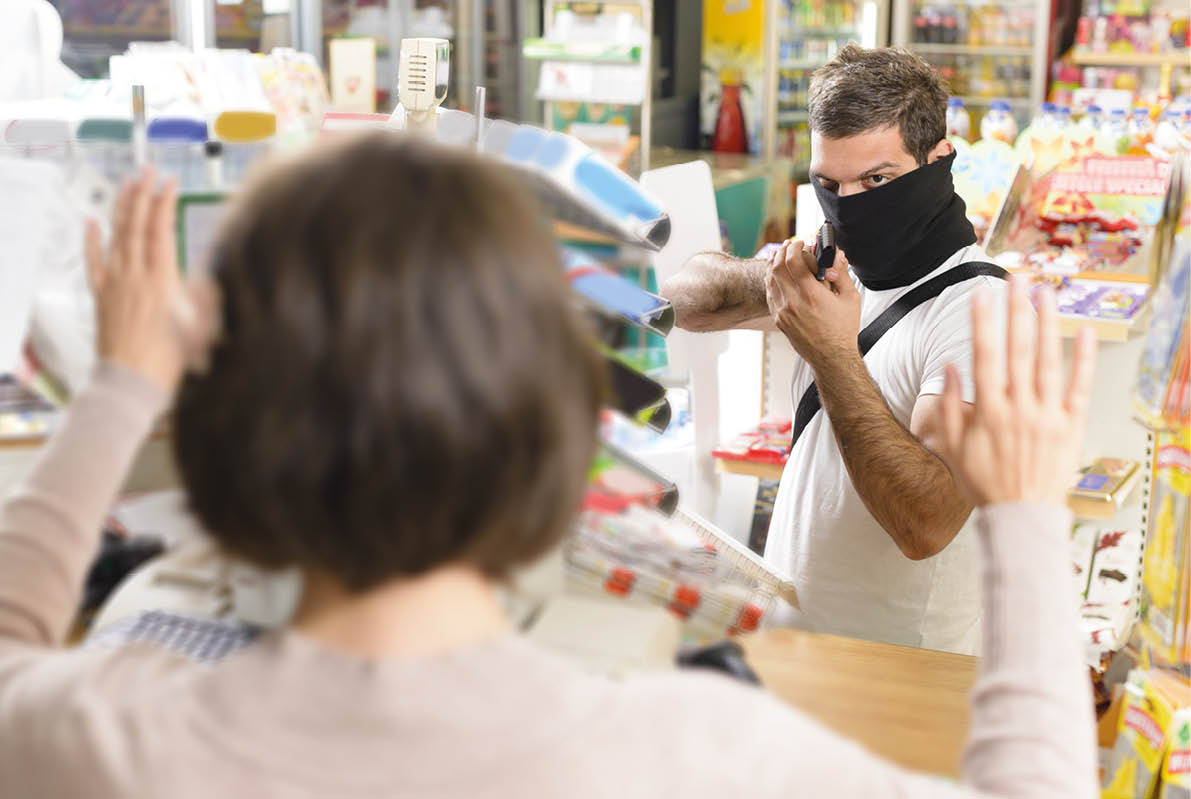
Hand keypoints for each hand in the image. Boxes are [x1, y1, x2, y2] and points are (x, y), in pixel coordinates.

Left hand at [84, 168, 186, 393]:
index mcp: (162, 282)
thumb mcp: (201, 326)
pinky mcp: (102, 297)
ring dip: (121, 207)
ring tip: (127, 183)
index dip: (164, 203)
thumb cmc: (171, 362)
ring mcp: (116, 285)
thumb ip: (206, 292)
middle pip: (136, 226)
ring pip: (116, 237)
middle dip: (142, 194)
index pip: (161, 231)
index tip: (169, 182)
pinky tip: (93, 221)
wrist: (132, 383)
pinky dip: (92, 239)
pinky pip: (94, 262)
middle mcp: (135, 277)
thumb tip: (210, 263)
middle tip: (147, 170)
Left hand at [765, 239, 860, 369]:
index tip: (801, 243)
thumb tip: (836, 256)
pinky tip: (777, 275)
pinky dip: (772, 280)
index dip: (795, 247)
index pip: (794, 261)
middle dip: (782, 251)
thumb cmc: (842, 331)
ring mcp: (783, 312)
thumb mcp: (850, 298)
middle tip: (789, 246)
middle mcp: (793, 303)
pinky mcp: (779, 319)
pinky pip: (770, 294)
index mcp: (812, 295)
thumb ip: (841, 273)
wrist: (832, 357)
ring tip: (780, 256)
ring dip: (774, 264)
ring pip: (770, 280)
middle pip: (777, 267)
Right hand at [937, 276, 1095, 506]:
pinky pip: (1079, 387)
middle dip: (1017, 310)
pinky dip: (1083, 359)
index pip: (985, 356)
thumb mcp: (953, 448)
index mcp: (989, 411)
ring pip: (1049, 360)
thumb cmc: (984, 484)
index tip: (981, 295)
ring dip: (1047, 324)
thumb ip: (950, 407)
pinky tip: (1083, 333)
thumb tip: (950, 368)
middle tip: (1016, 280)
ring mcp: (1048, 415)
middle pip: (1019, 349)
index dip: (983, 322)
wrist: (1021, 517)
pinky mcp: (1071, 426)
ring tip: (1046, 293)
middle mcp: (1020, 407)